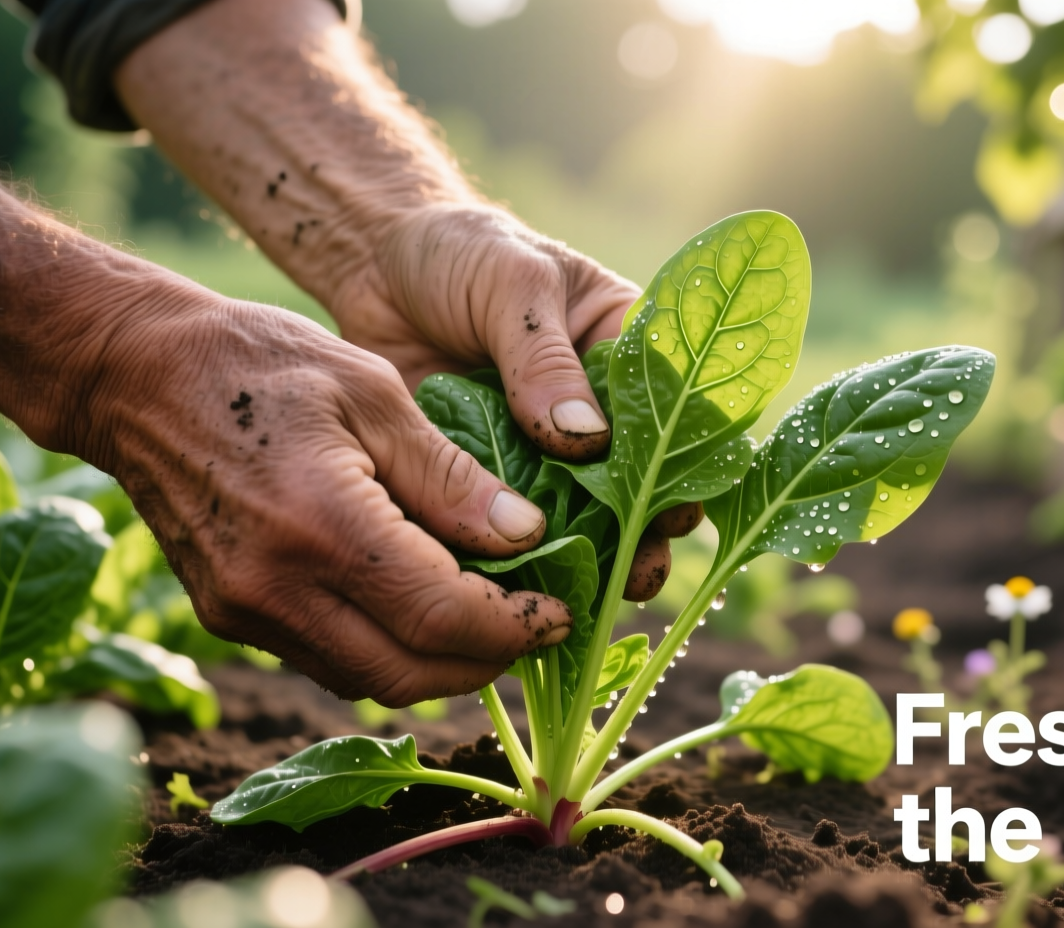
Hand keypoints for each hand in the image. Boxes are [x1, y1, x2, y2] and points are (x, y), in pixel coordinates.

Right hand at [74, 295, 574, 704]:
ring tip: (485, 616)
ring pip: (369, 679)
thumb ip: (450, 474)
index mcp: (322, 524)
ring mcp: (244, 612)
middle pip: (410, 672)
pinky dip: (384, 647)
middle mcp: (276, 588)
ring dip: (436, 664)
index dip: (514, 626)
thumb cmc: (259, 362)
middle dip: (485, 661)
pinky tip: (416, 605)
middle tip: (533, 625)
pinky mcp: (227, 618)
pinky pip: (327, 659)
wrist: (132, 376)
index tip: (560, 611)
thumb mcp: (373, 391)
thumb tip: (525, 536)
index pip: (442, 616)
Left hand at [113, 1, 700, 599]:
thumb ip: (545, 358)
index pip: (682, 416)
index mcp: (629, 353)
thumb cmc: (463, 251)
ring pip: (584, 522)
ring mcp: (546, 455)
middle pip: (642, 487)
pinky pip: (512, 529)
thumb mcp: (512, 283)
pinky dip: (520, 563)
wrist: (375, 264)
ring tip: (586, 596)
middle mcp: (599, 414)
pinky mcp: (491, 481)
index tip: (676, 508)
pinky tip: (519, 593)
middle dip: (644, 535)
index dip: (688, 467)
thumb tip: (587, 440)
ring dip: (590, 562)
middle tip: (635, 571)